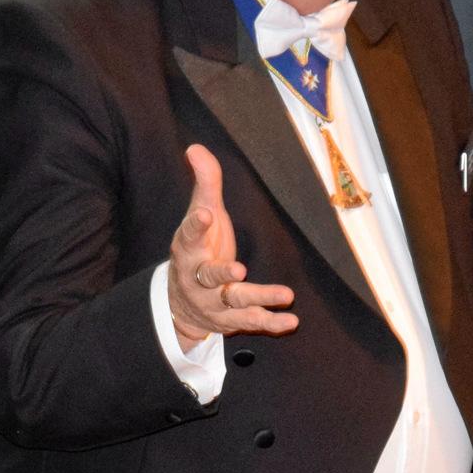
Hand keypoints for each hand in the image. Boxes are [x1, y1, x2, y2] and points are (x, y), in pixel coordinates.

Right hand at [166, 144, 296, 350]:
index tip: (205, 213)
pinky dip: (271, 324)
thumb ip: (204, 183)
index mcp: (188, 250)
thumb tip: (195, 147)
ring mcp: (214, 302)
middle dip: (222, 274)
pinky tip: (291, 321)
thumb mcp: (200, 214)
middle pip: (208, 276)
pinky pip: (251, 322)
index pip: (189, 236)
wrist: (181, 303)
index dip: (196, 225)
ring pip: (235, 302)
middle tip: (237, 270)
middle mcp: (198, 279)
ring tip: (285, 294)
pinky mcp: (230, 319)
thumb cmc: (197, 250)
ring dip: (260, 298)